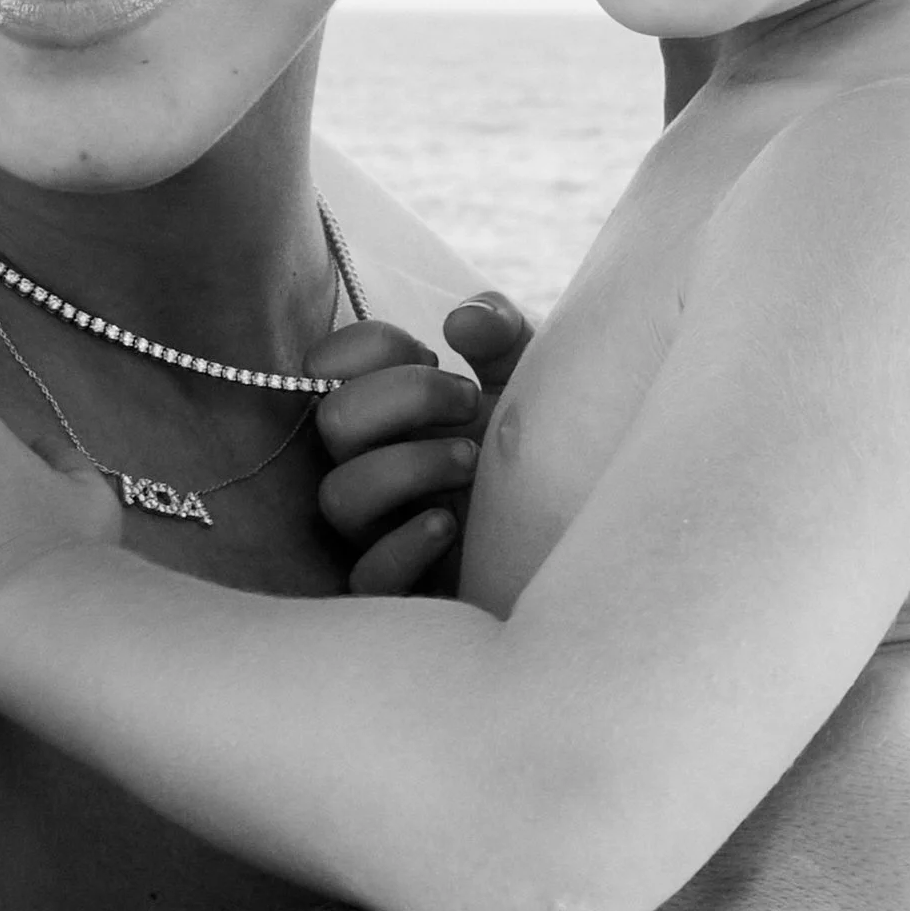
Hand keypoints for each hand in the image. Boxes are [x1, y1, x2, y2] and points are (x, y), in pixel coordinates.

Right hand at [314, 291, 530, 596]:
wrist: (584, 529)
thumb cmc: (547, 450)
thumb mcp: (533, 378)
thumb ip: (500, 333)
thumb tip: (460, 321)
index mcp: (384, 411)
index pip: (325, 365)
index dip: (371, 347)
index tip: (434, 355)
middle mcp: (370, 464)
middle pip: (331, 421)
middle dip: (404, 397)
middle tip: (468, 401)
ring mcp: (382, 529)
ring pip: (340, 496)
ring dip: (407, 466)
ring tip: (472, 460)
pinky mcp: (406, 588)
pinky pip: (367, 576)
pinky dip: (403, 545)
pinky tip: (450, 524)